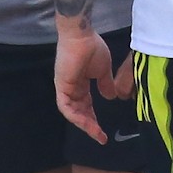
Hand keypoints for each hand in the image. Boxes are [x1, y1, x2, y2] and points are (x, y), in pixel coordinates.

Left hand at [54, 25, 125, 144]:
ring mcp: (64, 88)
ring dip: (84, 124)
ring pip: (73, 112)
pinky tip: (87, 123)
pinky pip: (66, 107)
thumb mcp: (103, 70)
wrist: (82, 35)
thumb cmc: (92, 48)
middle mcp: (71, 88)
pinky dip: (76, 116)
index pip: (86, 106)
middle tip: (101, 137)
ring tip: (96, 134)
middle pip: (79, 112)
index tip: (104, 131)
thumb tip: (111, 97)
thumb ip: (105, 84)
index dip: (94, 118)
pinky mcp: (61, 86)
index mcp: (80, 83)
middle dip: (90, 125)